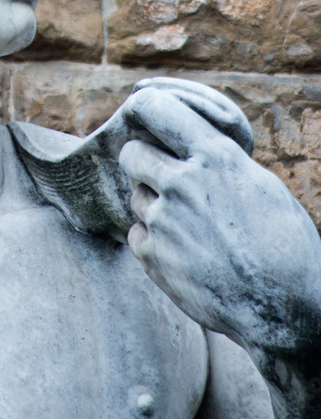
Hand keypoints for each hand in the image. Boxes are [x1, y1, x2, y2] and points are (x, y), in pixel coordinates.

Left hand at [116, 78, 320, 357]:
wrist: (286, 309)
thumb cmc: (285, 244)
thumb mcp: (260, 184)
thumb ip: (218, 161)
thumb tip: (189, 147)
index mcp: (216, 157)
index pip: (156, 109)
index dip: (145, 110)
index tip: (143, 115)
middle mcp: (183, 183)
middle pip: (131, 153)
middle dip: (143, 161)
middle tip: (162, 175)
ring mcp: (164, 221)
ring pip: (135, 196)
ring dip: (153, 204)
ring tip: (189, 225)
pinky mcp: (153, 256)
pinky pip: (136, 233)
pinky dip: (153, 241)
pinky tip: (184, 251)